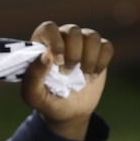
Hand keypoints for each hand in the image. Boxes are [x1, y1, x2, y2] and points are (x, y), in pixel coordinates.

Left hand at [20, 21, 113, 139]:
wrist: (68, 112)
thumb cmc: (46, 99)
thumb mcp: (33, 94)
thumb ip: (33, 76)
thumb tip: (46, 57)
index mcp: (41, 44)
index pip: (48, 28)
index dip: (55, 42)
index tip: (58, 62)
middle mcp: (61, 38)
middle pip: (73, 31)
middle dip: (73, 54)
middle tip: (67, 74)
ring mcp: (81, 44)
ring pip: (92, 36)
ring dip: (89, 58)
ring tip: (82, 77)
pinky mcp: (99, 52)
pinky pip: (106, 46)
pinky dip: (102, 62)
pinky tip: (92, 76)